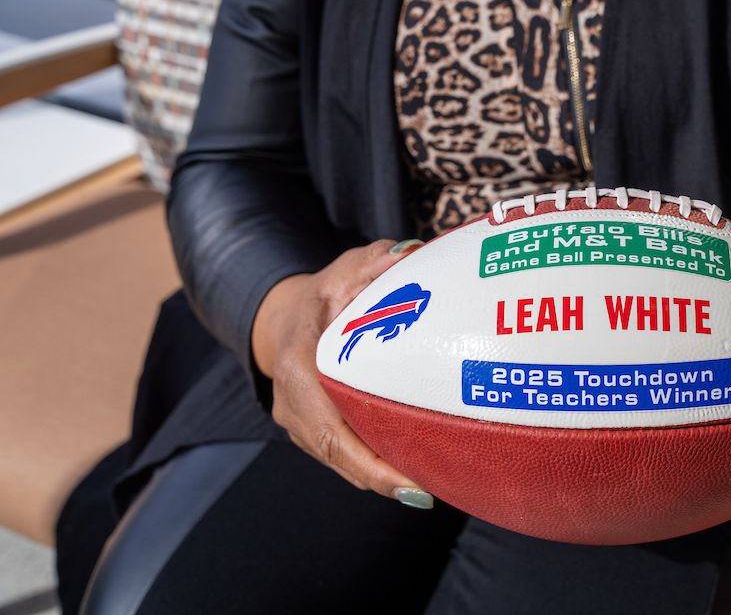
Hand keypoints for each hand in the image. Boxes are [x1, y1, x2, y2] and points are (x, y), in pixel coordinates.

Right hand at [251, 238, 433, 504]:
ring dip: (377, 477)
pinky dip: (370, 466)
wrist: (285, 315)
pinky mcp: (309, 428)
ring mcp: (295, 419)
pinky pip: (339, 453)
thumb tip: (410, 258)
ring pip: (337, 460)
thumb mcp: (346, 269)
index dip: (365, 459)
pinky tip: (408, 474)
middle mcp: (290, 400)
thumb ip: (375, 263)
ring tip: (425, 488)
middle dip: (378, 477)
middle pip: (335, 453)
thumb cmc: (324, 292)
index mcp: (297, 363)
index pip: (328, 424)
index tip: (405, 479)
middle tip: (426, 492)